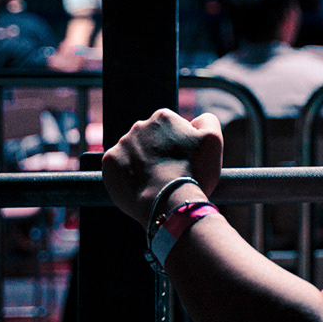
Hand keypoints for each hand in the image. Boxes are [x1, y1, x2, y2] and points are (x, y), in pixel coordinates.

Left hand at [100, 109, 224, 226]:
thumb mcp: (213, 140)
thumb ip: (207, 121)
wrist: (169, 204)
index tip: (184, 162)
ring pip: (135, 153)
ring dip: (143, 164)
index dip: (180, 146)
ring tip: (155, 183)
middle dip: (159, 153)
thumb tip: (195, 121)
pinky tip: (140, 186)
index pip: (171, 129)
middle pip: (151, 139)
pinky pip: (119, 166)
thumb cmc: (194, 173)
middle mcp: (139, 126)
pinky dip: (127, 175)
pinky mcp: (109, 163)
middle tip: (170, 173)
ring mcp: (121, 144)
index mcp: (163, 117)